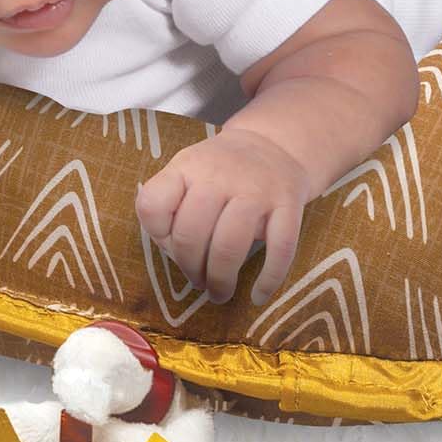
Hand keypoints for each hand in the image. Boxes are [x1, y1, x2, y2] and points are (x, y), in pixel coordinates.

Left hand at [134, 129, 312, 306]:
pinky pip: (280, 249)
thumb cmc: (220, 172)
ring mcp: (256, 189)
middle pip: (191, 233)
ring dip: (221, 279)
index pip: (152, 205)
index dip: (156, 234)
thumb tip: (175, 254)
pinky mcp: (289, 203)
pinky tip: (258, 296)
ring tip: (219, 293)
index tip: (170, 245)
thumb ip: (171, 206)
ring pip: (230, 245)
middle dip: (190, 269)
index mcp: (186, 167)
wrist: (273, 144)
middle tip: (198, 281)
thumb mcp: (186, 172)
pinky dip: (268, 279)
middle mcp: (219, 175)